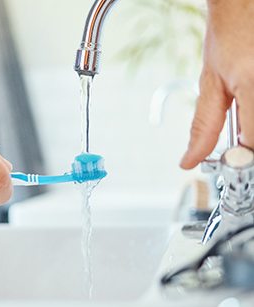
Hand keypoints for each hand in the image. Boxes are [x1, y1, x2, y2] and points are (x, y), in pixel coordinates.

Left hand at [180, 0, 253, 168]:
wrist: (248, 4)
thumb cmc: (231, 34)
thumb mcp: (210, 84)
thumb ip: (203, 126)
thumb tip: (189, 160)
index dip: (241, 157)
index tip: (232, 158)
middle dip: (251, 142)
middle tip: (241, 126)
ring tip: (247, 104)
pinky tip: (252, 100)